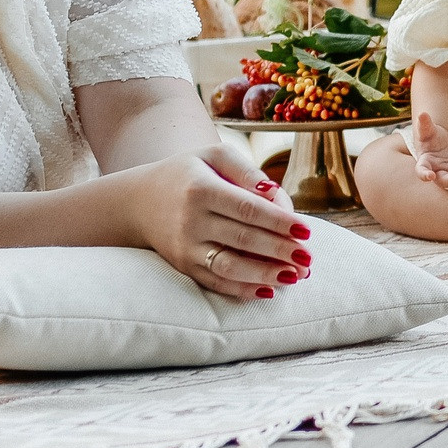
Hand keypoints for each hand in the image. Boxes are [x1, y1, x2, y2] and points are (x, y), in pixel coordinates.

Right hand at [130, 148, 311, 302]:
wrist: (138, 202)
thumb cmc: (188, 174)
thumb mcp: (213, 156)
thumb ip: (246, 170)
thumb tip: (275, 194)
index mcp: (201, 189)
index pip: (248, 208)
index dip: (280, 221)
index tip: (307, 230)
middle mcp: (191, 220)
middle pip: (243, 239)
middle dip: (280, 251)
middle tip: (309, 258)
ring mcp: (185, 247)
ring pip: (229, 265)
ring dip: (265, 274)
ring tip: (296, 277)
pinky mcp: (183, 266)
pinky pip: (215, 282)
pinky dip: (242, 289)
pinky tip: (269, 290)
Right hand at [410, 111, 447, 192]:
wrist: (439, 142)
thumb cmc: (430, 137)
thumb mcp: (428, 130)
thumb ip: (424, 124)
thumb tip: (422, 114)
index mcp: (425, 162)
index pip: (422, 171)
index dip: (425, 175)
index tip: (430, 176)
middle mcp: (437, 171)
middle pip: (444, 181)